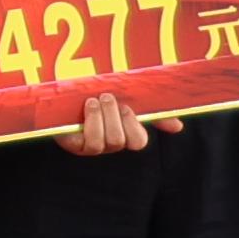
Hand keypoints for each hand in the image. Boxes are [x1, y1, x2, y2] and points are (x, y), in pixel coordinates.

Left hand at [58, 93, 184, 157]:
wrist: (60, 91)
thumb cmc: (92, 93)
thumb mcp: (123, 96)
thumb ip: (150, 110)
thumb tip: (178, 127)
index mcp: (123, 131)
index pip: (139, 140)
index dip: (138, 125)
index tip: (129, 107)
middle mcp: (110, 142)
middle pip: (130, 142)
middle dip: (123, 118)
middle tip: (111, 98)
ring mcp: (94, 146)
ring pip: (113, 142)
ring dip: (106, 117)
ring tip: (97, 99)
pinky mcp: (77, 146)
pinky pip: (93, 144)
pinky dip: (94, 122)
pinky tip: (88, 107)